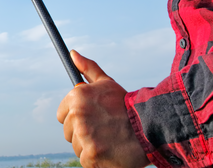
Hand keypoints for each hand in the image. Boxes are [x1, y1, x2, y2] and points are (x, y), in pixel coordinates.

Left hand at [57, 51, 149, 167]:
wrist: (150, 129)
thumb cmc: (126, 106)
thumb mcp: (107, 83)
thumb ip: (88, 69)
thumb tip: (73, 54)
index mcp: (76, 98)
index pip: (62, 115)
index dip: (76, 118)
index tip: (91, 119)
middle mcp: (77, 116)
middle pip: (68, 132)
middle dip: (83, 132)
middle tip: (103, 129)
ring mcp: (84, 138)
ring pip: (77, 146)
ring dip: (90, 146)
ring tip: (109, 139)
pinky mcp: (91, 157)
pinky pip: (86, 160)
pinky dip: (97, 159)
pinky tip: (110, 150)